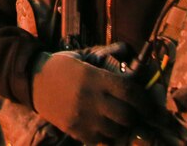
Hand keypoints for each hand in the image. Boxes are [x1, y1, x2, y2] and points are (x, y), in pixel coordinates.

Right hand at [31, 47, 150, 143]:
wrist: (31, 80)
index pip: (130, 92)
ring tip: (119, 119)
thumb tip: (128, 50)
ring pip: (116, 131)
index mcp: (93, 77)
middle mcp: (89, 99)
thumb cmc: (61, 66)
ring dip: (122, 126)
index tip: (154, 109)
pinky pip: (101, 140)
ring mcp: (81, 117)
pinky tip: (104, 126)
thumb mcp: (83, 58)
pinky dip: (108, 136)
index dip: (147, 103)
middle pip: (126, 116)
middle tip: (138, 114)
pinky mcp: (74, 130)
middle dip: (137, 117)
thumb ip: (106, 57)